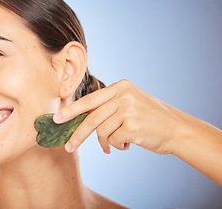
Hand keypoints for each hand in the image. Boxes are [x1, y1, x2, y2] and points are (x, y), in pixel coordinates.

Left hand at [54, 79, 184, 153]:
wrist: (177, 129)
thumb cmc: (150, 118)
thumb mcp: (130, 103)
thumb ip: (108, 106)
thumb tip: (80, 117)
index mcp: (120, 86)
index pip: (89, 100)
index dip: (71, 110)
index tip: (56, 118)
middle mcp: (122, 95)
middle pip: (90, 118)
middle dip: (77, 134)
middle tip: (68, 146)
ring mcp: (127, 109)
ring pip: (101, 132)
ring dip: (106, 143)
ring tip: (115, 145)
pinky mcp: (132, 125)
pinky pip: (112, 141)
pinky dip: (117, 146)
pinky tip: (128, 144)